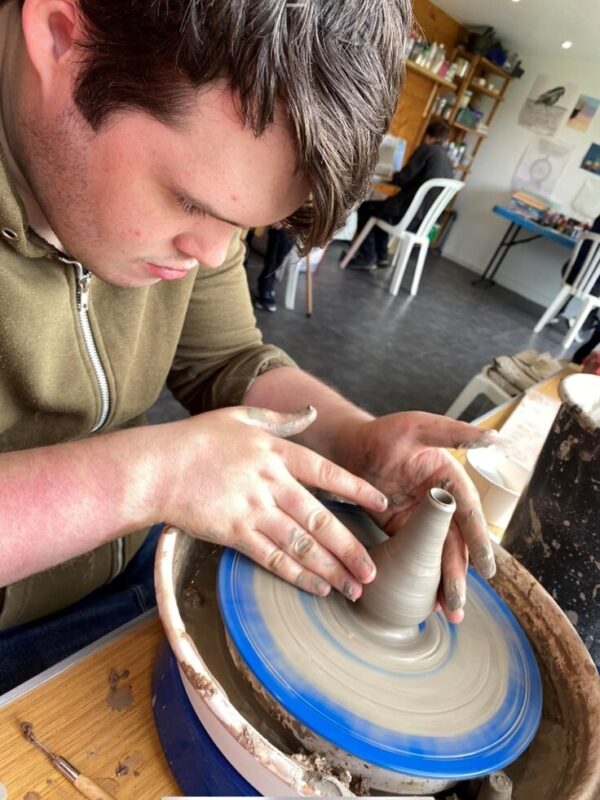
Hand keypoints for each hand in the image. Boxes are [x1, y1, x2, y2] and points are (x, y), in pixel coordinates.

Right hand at [155, 406, 387, 598]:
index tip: (381, 505)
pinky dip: (297, 575)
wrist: (157, 467)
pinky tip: (318, 587)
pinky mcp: (234, 533)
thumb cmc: (198, 439)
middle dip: (350, 548)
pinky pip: (272, 558)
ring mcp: (253, 509)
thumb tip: (311, 412)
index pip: (327, 473)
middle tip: (373, 571)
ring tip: (353, 588)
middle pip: (320, 519)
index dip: (357, 490)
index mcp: (276, 452)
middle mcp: (271, 482)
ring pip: (301, 544)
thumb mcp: (241, 417)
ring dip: (330, 569)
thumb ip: (280, 419)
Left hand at [334, 412, 496, 622]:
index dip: (478, 540)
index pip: (468, 513)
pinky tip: (427, 602)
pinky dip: (423, 579)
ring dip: (445, 583)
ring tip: (450, 613)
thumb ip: (453, 433)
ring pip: (439, 555)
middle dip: (458, 574)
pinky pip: (416, 556)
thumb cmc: (384, 432)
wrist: (348, 446)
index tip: (485, 567)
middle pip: (455, 542)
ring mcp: (422, 519)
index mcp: (450, 479)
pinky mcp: (402, 530)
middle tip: (458, 603)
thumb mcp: (418, 427)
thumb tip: (494, 438)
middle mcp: (441, 502)